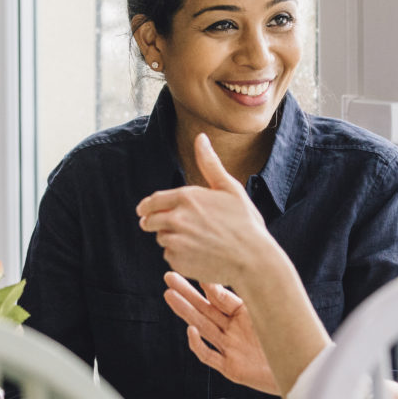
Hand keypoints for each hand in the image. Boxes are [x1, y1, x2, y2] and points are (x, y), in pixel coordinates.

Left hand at [137, 133, 278, 291]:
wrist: (253, 259)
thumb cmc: (245, 222)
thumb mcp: (230, 188)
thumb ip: (210, 164)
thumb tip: (201, 137)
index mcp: (187, 197)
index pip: (152, 201)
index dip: (147, 206)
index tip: (145, 210)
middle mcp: (176, 218)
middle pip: (150, 221)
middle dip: (156, 222)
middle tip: (172, 227)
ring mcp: (175, 241)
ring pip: (161, 238)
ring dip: (171, 239)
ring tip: (195, 240)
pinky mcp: (178, 260)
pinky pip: (170, 256)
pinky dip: (179, 255)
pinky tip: (199, 254)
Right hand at [164, 272, 279, 394]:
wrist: (301, 368)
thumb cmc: (290, 337)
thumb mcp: (269, 311)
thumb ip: (251, 296)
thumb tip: (236, 271)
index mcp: (244, 314)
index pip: (220, 296)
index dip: (207, 284)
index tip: (196, 268)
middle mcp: (234, 329)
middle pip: (205, 309)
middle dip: (187, 293)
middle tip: (170, 277)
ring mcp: (230, 348)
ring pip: (203, 327)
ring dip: (186, 312)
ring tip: (170, 295)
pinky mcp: (231, 367)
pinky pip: (209, 356)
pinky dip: (198, 344)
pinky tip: (190, 330)